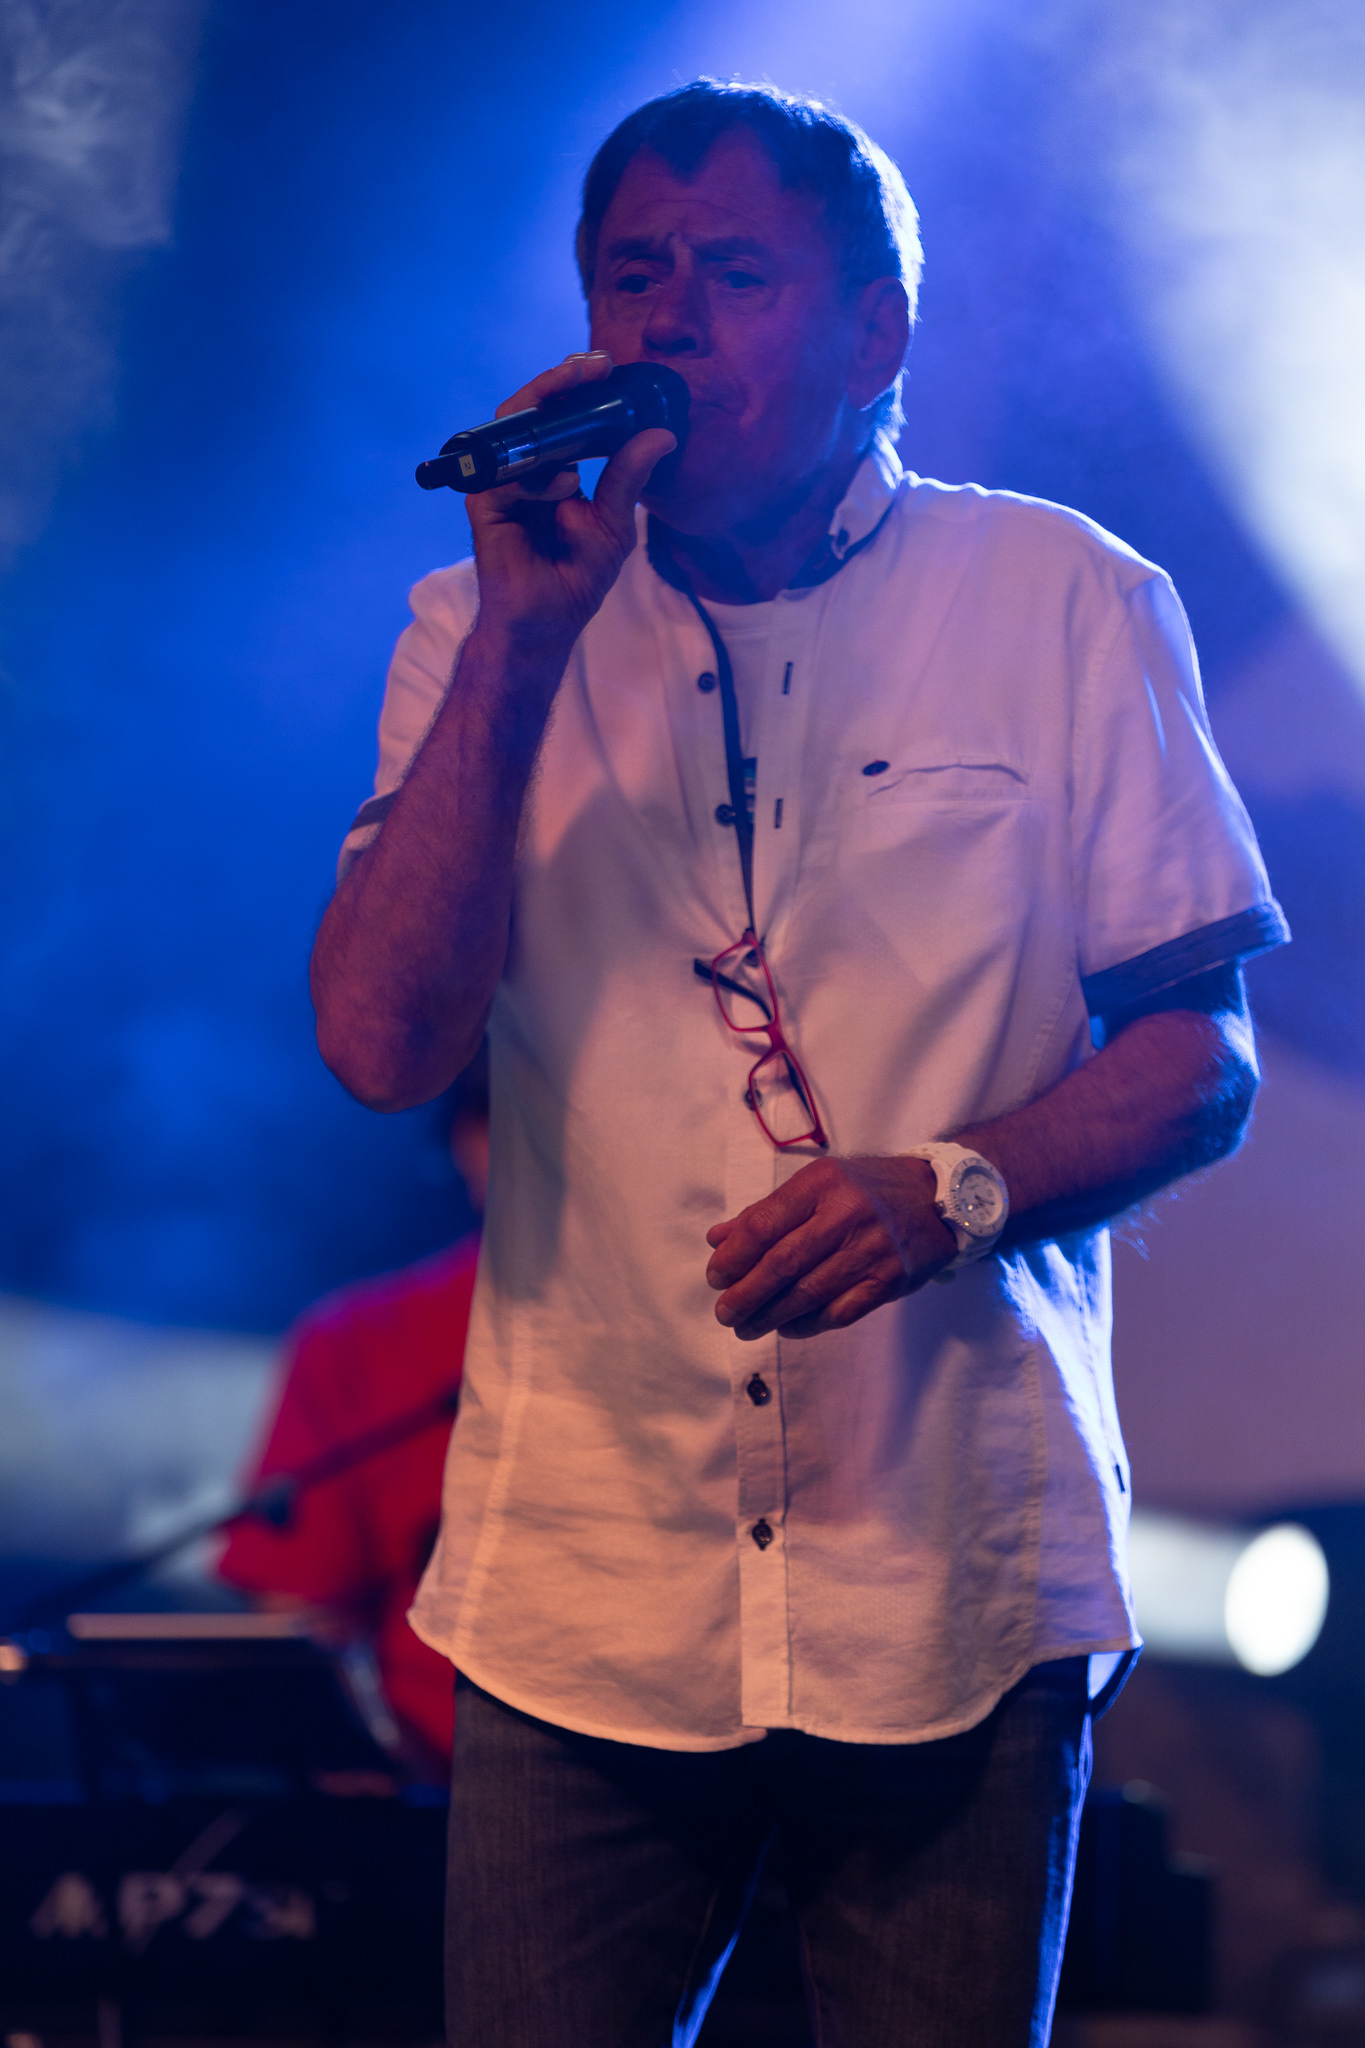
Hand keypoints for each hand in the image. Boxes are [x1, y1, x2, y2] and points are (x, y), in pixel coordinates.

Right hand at [465, 350, 675, 658]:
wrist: (548, 620)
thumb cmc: (577, 576)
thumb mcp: (615, 522)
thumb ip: (629, 477)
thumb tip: (663, 435)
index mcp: (553, 468)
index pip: (559, 416)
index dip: (576, 387)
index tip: (606, 365)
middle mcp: (522, 470)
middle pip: (531, 411)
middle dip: (559, 383)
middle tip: (593, 366)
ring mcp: (500, 485)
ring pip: (512, 431)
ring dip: (546, 410)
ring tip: (580, 399)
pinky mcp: (484, 506)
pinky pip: (506, 477)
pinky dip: (539, 479)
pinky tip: (564, 488)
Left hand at [704, 1156, 956, 1340]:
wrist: (935, 1198)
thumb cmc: (864, 1190)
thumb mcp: (816, 1184)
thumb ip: (766, 1212)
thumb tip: (718, 1239)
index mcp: (820, 1184)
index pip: (763, 1225)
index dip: (733, 1257)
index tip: (715, 1277)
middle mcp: (845, 1215)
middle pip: (782, 1264)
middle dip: (745, 1295)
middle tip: (725, 1313)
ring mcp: (870, 1250)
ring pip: (808, 1294)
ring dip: (769, 1316)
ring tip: (746, 1327)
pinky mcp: (889, 1280)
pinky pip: (839, 1312)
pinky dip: (807, 1324)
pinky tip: (786, 1327)